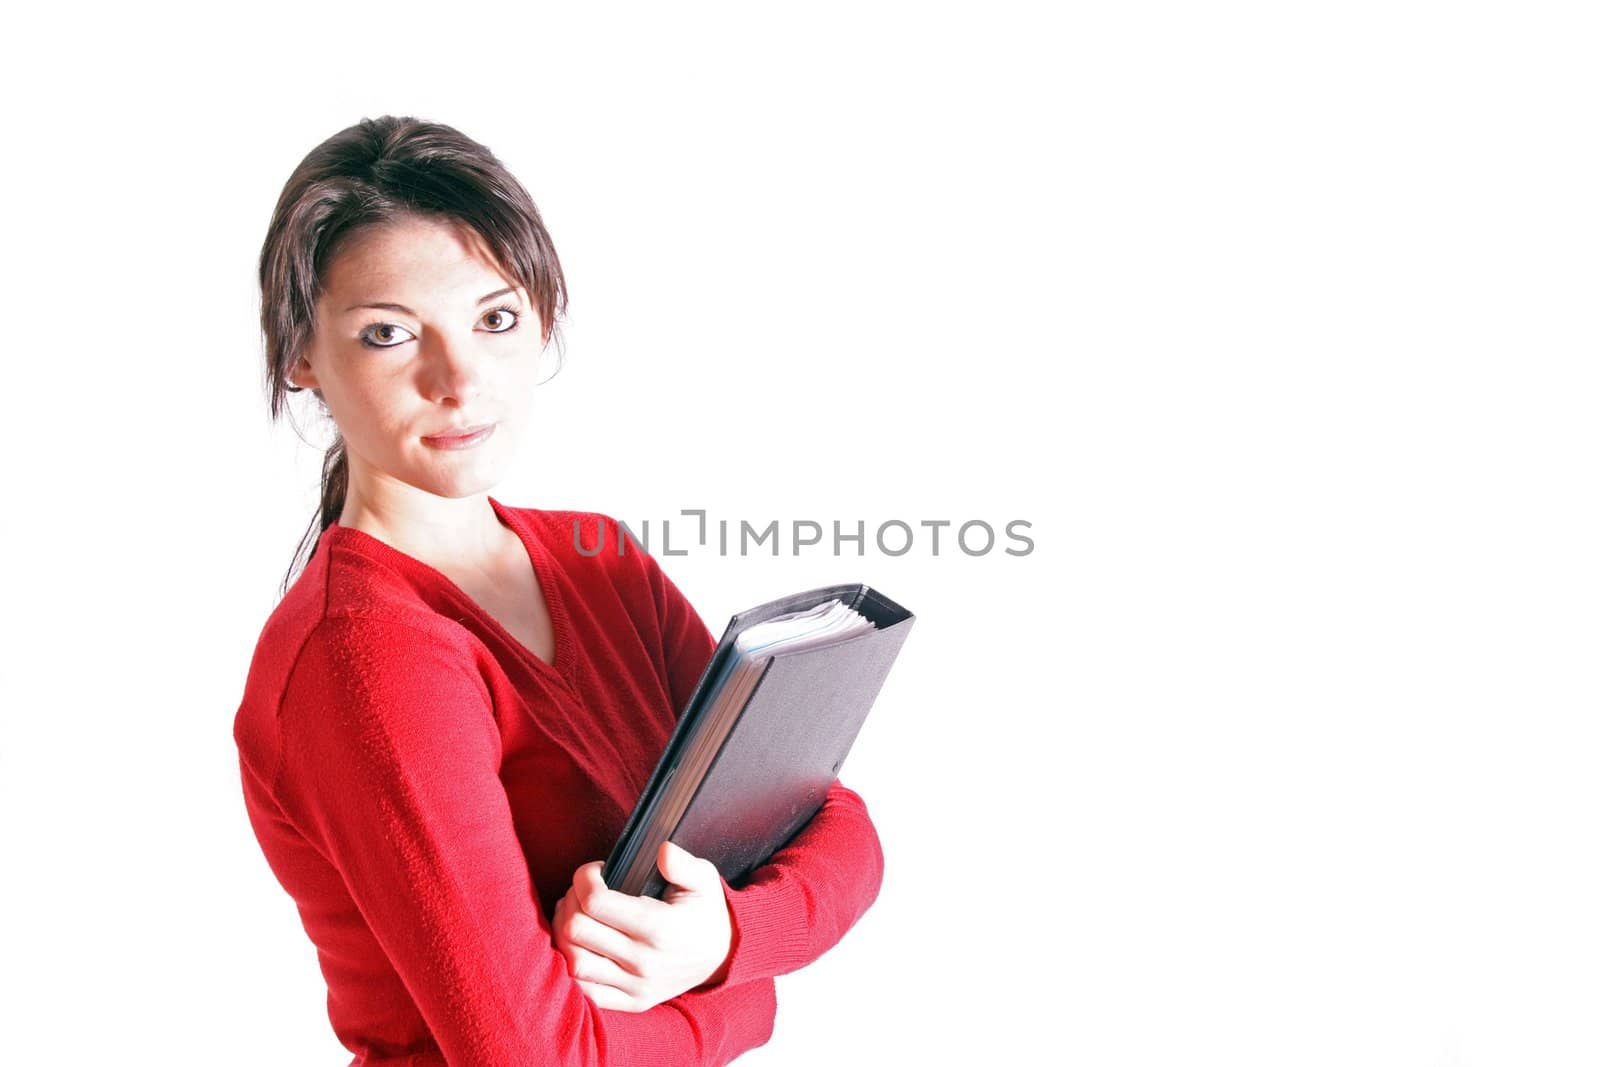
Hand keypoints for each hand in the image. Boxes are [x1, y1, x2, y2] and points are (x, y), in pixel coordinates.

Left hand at [552, 841, 734, 1012]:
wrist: (723, 956)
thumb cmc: (706, 912)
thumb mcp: (704, 880)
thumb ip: (683, 864)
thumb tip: (662, 851)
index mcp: (659, 928)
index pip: (596, 902)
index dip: (584, 878)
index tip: (595, 870)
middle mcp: (644, 961)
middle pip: (576, 930)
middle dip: (571, 900)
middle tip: (582, 891)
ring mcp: (636, 986)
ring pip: (574, 962)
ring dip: (565, 934)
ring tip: (577, 915)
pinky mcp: (631, 1002)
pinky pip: (585, 991)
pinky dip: (572, 967)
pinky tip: (580, 945)